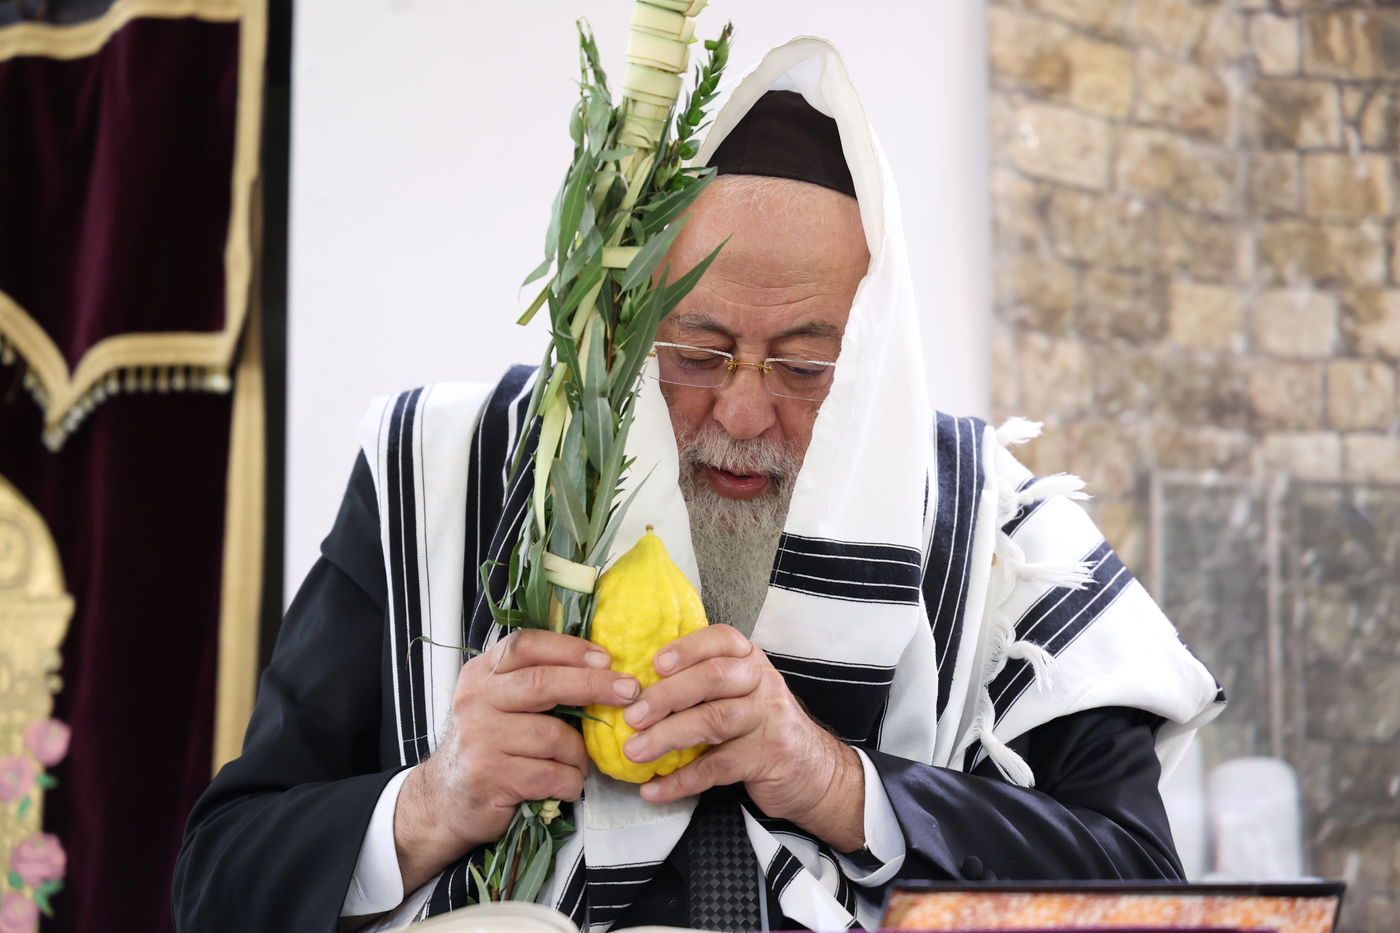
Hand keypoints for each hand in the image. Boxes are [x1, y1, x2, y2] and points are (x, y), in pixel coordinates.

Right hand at [393, 630, 640, 893]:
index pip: (525, 645)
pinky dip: (569, 781)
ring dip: (579, 753)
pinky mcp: (489, 776)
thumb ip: (532, 682)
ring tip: (580, 762)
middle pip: (543, 683)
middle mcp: (475, 701)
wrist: (445, 801)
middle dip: (593, 685)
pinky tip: (567, 784)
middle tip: (629, 691)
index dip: (569, 649)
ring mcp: (479, 739)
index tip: (606, 657)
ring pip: (553, 736)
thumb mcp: (497, 703)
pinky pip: (549, 774)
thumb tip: (600, 665)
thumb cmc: (486, 746)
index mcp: (480, 674)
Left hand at [619, 625, 865, 850]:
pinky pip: (717, 768)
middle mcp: (762, 683)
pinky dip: (681, 781)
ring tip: (634, 752)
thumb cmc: (761, 726)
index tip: (654, 665)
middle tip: (632, 715)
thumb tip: (636, 689)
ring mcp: (768, 720)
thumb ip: (703, 684)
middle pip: (713, 679)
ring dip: (668, 736)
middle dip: (667, 695)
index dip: (687, 649)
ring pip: (714, 721)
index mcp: (750, 660)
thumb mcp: (741, 693)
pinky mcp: (767, 758)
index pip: (722, 639)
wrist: (814, 771)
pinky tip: (654, 790)